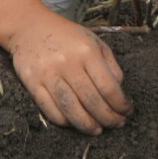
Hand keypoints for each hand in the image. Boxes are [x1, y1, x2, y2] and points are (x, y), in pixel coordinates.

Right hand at [6, 13, 130, 134]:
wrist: (30, 27)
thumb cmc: (67, 36)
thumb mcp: (95, 42)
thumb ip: (110, 66)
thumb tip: (119, 92)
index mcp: (87, 52)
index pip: (109, 87)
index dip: (120, 104)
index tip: (127, 112)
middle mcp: (68, 63)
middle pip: (91, 101)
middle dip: (108, 118)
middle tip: (117, 125)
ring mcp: (48, 74)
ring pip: (71, 108)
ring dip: (86, 124)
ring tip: (97, 130)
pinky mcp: (32, 83)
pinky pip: (49, 109)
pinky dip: (64, 121)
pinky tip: (74, 124)